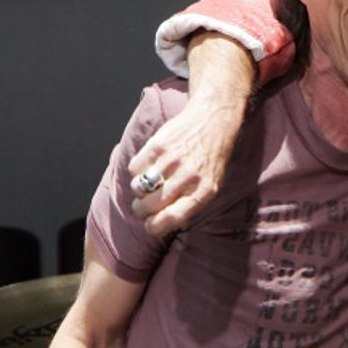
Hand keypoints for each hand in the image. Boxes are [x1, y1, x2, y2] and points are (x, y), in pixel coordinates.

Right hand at [128, 31, 253, 235]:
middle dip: (141, 211)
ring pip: (139, 187)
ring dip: (137, 191)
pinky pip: (134, 168)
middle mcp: (188, 177)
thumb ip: (190, 204)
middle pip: (150, 206)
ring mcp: (172, 160)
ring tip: (146, 186)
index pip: (170, 219)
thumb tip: (159, 223)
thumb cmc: (211, 158)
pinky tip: (147, 167)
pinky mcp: (158, 144)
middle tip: (141, 207)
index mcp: (203, 192)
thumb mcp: (212, 185)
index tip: (149, 225)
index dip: (153, 227)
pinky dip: (136, 171)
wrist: (213, 120)